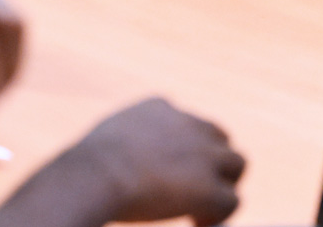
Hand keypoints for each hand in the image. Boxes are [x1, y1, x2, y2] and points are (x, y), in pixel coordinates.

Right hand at [9, 98, 242, 226]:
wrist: (96, 175)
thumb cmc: (87, 166)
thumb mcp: (104, 142)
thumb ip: (121, 145)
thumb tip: (113, 165)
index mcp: (159, 107)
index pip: (188, 121)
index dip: (186, 146)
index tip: (173, 168)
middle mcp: (187, 123)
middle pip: (219, 138)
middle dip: (213, 162)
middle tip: (198, 188)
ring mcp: (202, 153)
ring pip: (235, 165)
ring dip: (222, 186)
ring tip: (201, 209)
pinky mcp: (210, 185)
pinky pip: (230, 200)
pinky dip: (217, 215)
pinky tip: (195, 223)